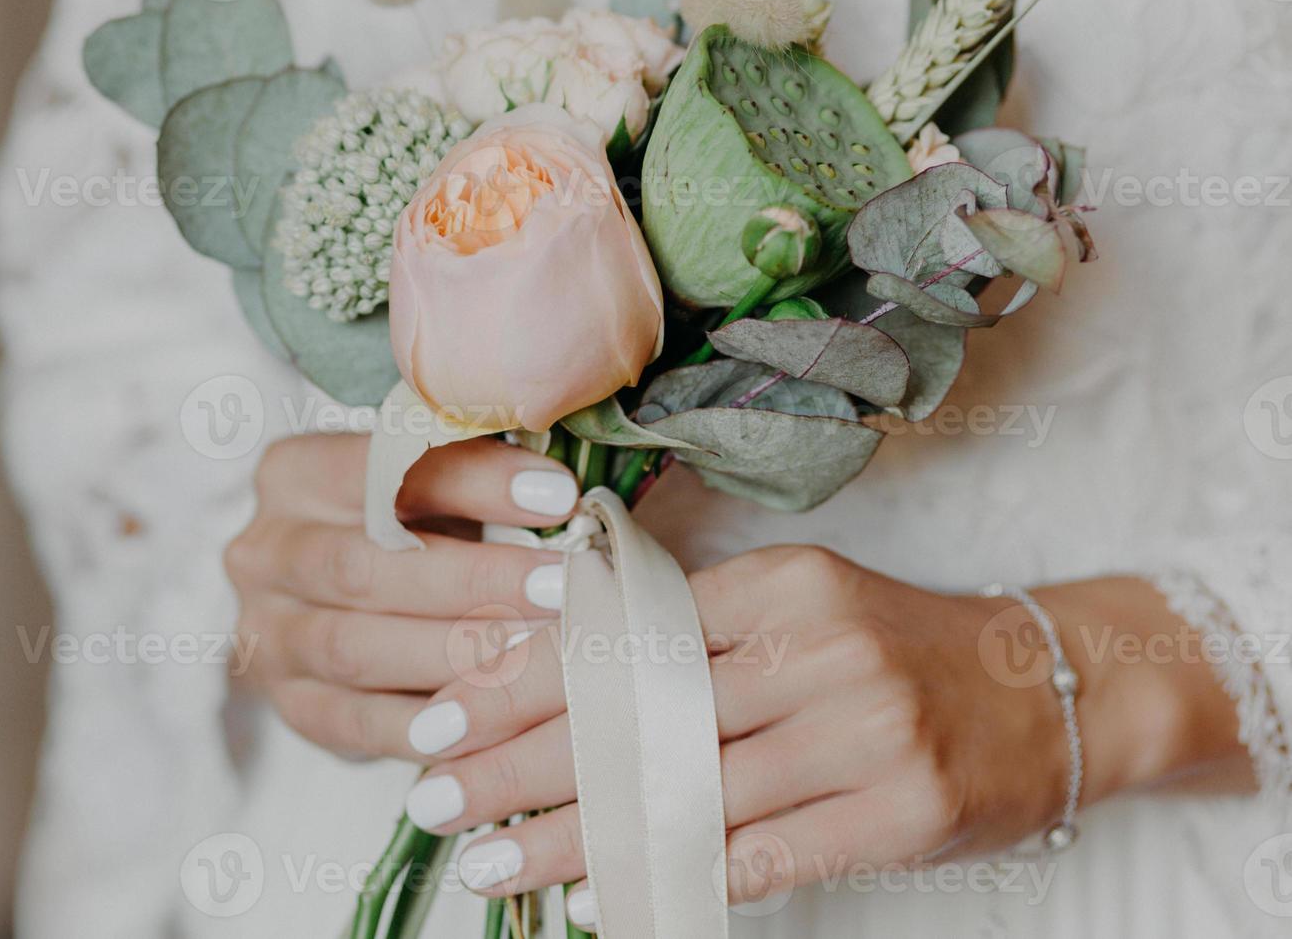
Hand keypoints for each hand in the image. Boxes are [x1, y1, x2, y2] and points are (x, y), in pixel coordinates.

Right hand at [224, 433, 580, 759]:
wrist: (349, 597)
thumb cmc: (414, 522)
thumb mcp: (435, 478)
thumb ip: (477, 471)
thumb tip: (558, 489)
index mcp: (294, 473)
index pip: (380, 471)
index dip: (473, 483)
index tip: (558, 497)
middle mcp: (264, 552)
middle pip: (365, 569)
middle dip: (474, 581)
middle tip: (562, 587)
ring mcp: (269, 635)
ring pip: (357, 650)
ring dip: (456, 656)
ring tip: (541, 653)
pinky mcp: (292, 705)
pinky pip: (358, 723)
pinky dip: (430, 724)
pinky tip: (499, 720)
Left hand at [400, 547, 1243, 922]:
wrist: (1047, 688)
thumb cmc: (894, 649)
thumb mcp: (796, 604)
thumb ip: (690, 629)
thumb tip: (552, 664)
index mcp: (778, 584)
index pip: (622, 634)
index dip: (521, 680)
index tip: (440, 718)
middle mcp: (817, 647)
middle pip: (638, 714)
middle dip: (520, 763)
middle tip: (434, 800)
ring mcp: (863, 730)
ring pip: (683, 793)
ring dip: (572, 836)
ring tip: (490, 866)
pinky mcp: (900, 810)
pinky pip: (759, 854)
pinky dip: (670, 880)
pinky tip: (598, 897)